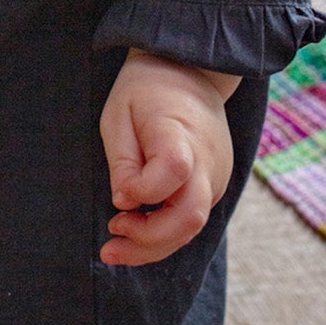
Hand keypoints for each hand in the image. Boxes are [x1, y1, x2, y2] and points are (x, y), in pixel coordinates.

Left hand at [99, 48, 239, 267]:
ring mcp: (216, 176)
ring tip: (114, 250)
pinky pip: (191, 219)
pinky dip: (164, 234)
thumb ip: (122, 162)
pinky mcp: (214, 186)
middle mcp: (208, 160)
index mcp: (182, 133)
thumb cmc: (145, 92)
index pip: (174, 171)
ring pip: (192, 227)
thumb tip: (124, 203)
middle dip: (148, 241)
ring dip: (153, 246)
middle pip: (190, 216)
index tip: (119, 196)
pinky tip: (135, 236)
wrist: (189, 74)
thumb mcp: (119, 115)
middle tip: (110, 245)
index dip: (144, 191)